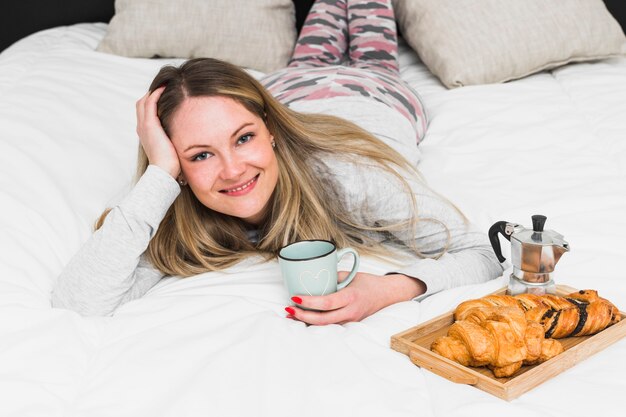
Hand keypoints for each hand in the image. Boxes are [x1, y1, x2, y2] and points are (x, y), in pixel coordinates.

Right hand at [135, 86, 180, 178]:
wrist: (164, 172)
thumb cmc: (171, 164)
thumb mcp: (172, 148)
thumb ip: (174, 139)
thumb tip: (188, 138)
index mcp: (146, 133)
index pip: (146, 112)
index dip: (153, 102)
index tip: (165, 95)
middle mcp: (142, 127)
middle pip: (142, 103)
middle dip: (152, 93)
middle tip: (165, 86)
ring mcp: (144, 125)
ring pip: (144, 101)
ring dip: (154, 90)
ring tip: (166, 83)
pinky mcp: (149, 124)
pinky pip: (150, 102)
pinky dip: (156, 93)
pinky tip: (165, 87)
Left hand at [285, 272, 425, 324]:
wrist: (387, 295)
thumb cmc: (368, 283)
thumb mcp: (350, 276)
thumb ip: (332, 277)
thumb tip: (312, 277)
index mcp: (351, 297)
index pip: (327, 302)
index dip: (309, 302)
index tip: (294, 297)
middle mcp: (351, 311)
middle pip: (323, 320)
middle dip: (303, 316)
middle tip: (288, 309)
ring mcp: (351, 320)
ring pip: (325, 325)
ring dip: (307, 321)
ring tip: (291, 315)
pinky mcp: (350, 324)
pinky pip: (330, 325)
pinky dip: (316, 322)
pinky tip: (304, 318)